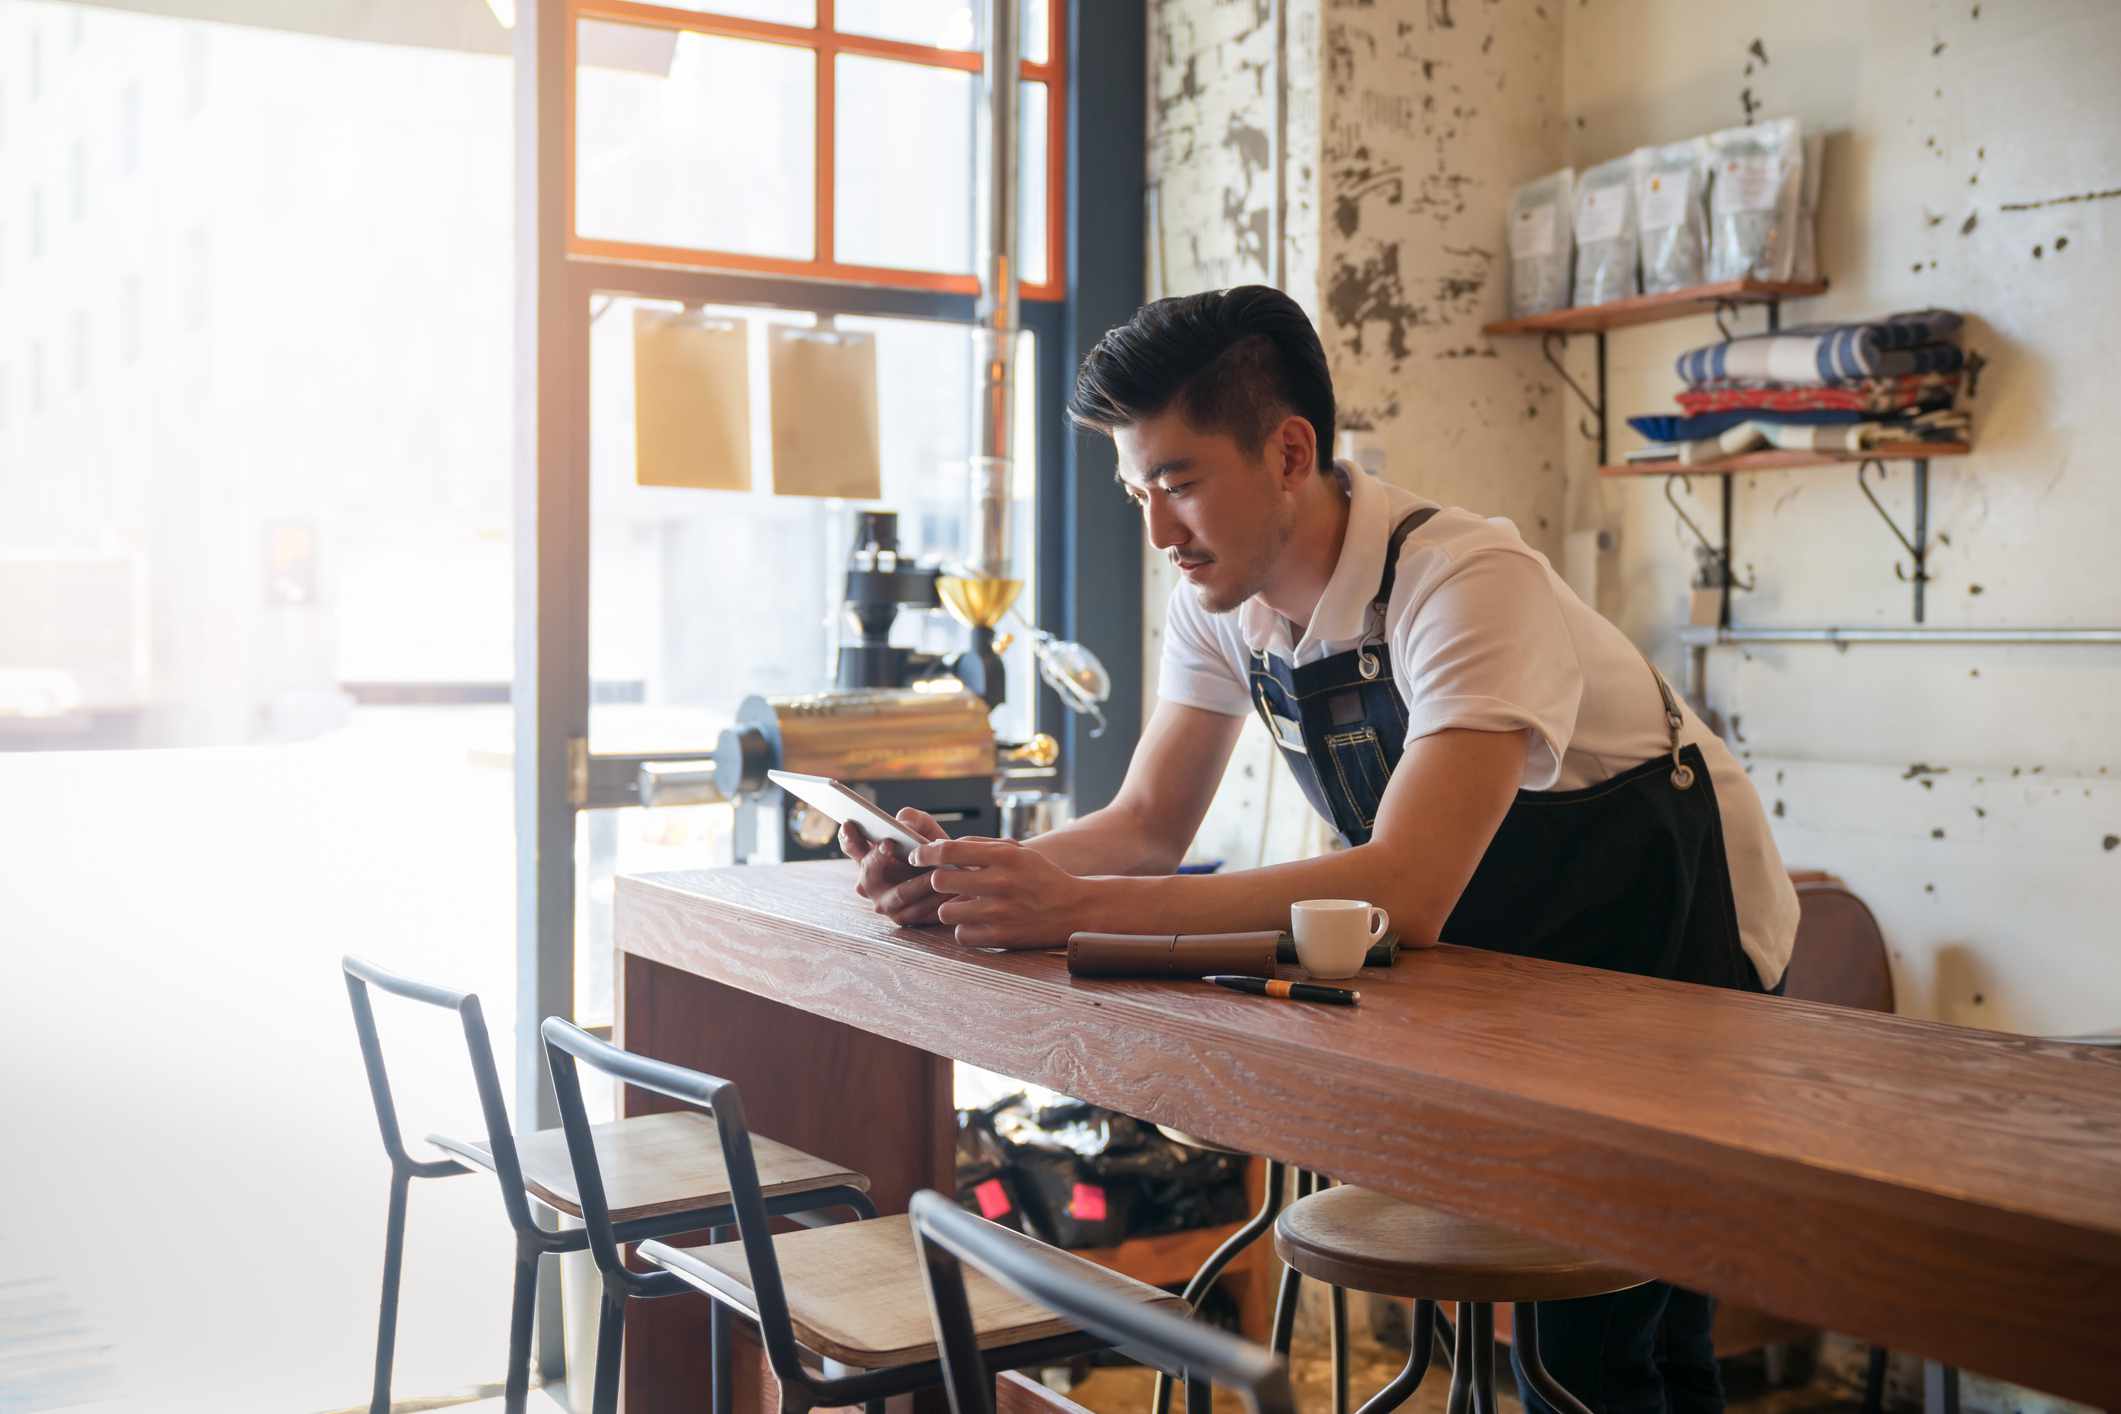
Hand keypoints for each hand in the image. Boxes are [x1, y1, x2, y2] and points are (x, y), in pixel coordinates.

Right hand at [841, 808, 949, 926]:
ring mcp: (884, 902)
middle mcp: (870, 881)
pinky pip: (918, 911)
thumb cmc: (933, 847)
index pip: (851, 844)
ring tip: (936, 872)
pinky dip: (934, 900)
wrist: (955, 874)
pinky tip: (948, 891)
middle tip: (889, 843)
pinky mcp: (902, 918)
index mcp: (868, 855)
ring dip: (919, 883)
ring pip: (900, 893)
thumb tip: (903, 824)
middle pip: (869, 871)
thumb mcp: (923, 826)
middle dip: (878, 859)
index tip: (854, 824)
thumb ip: (912, 818)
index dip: (850, 836)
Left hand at [913, 838, 1090, 947]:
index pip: (949, 850)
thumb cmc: (1041, 877)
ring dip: (950, 908)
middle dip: (938, 881)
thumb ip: (981, 846)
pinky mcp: (1001, 937)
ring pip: (946, 911)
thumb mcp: (1018, 852)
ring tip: (964, 905)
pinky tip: (977, 923)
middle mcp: (1001, 882)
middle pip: (941, 880)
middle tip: (945, 883)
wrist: (1075, 908)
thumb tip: (941, 847)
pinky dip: (965, 929)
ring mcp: (1001, 912)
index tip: (917, 856)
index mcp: (1004, 856)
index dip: (925, 853)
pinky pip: (961, 934)